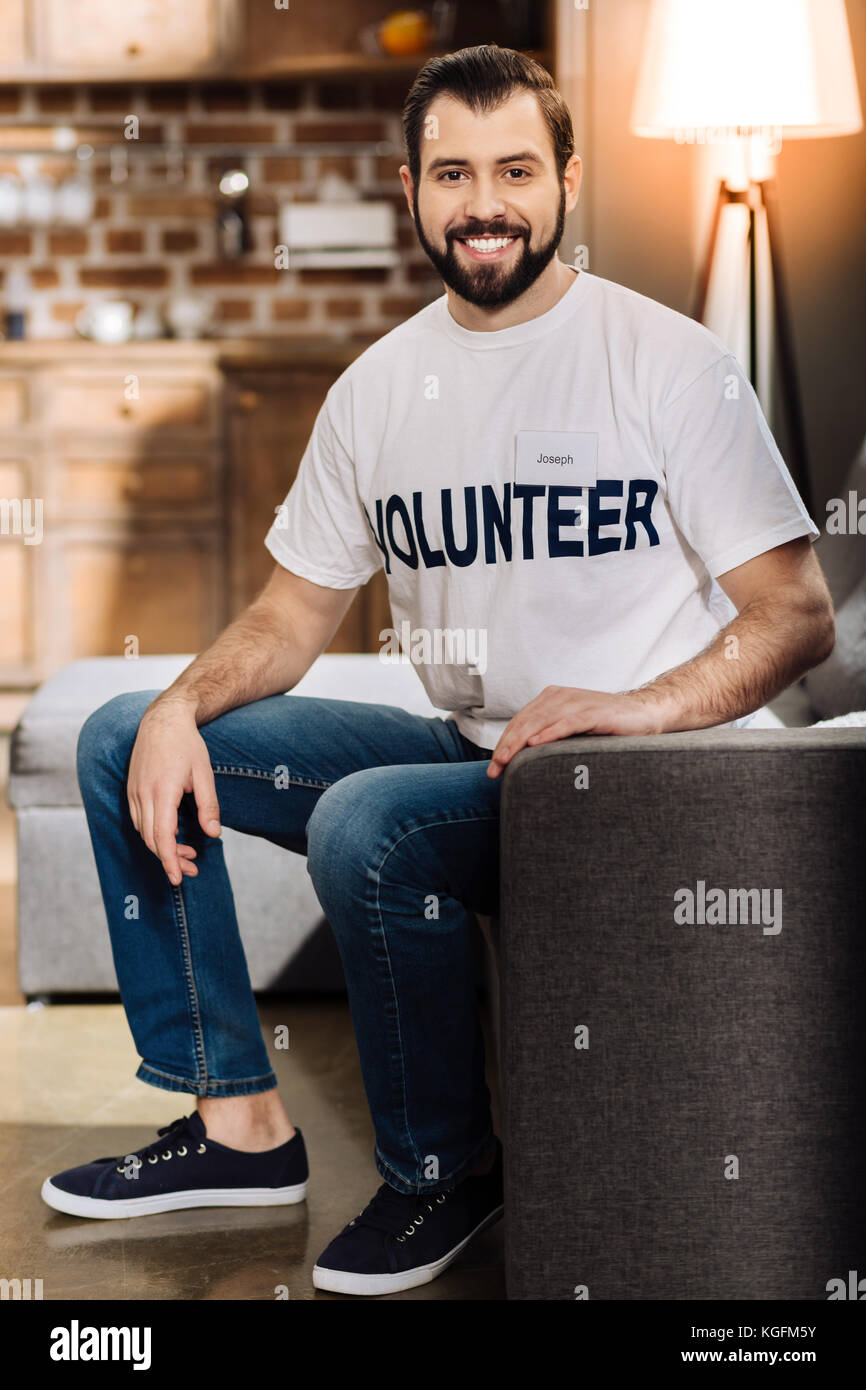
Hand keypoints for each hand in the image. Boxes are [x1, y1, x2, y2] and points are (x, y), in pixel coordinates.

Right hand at [126, 700, 221, 884]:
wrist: (162, 720)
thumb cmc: (187, 745)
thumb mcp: (204, 774)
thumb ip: (208, 805)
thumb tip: (214, 834)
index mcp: (162, 791)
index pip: (162, 836)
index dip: (170, 861)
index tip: (178, 878)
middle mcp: (143, 794)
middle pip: (152, 839)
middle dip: (171, 860)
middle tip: (192, 869)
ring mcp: (134, 792)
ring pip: (144, 832)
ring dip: (162, 848)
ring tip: (188, 853)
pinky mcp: (131, 790)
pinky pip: (139, 820)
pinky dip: (153, 834)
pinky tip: (170, 836)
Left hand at [486, 685, 671, 778]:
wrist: (643, 714)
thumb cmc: (606, 725)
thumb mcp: (572, 729)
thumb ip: (551, 735)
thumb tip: (524, 759)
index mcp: (551, 699)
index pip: (520, 722)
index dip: (504, 743)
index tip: (494, 768)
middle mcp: (560, 697)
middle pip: (525, 722)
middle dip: (507, 746)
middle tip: (494, 770)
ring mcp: (576, 702)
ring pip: (540, 722)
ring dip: (521, 742)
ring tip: (506, 759)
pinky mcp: (593, 711)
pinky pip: (567, 722)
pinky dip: (550, 733)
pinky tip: (536, 744)